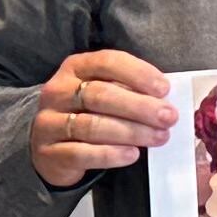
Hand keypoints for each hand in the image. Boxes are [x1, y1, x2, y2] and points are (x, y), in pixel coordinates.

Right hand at [31, 50, 172, 189]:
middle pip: (100, 95)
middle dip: (139, 107)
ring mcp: (48, 122)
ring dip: (131, 132)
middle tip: (168, 117)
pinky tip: (131, 154)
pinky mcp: (48, 152)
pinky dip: (110, 154)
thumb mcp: (107, 91)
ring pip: (91, 125)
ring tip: (159, 137)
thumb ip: (130, 89)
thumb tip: (165, 100)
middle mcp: (57, 91)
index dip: (138, 74)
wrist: (50, 145)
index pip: (106, 62)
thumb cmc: (91, 111)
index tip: (164, 89)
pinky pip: (80, 153)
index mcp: (76, 67)